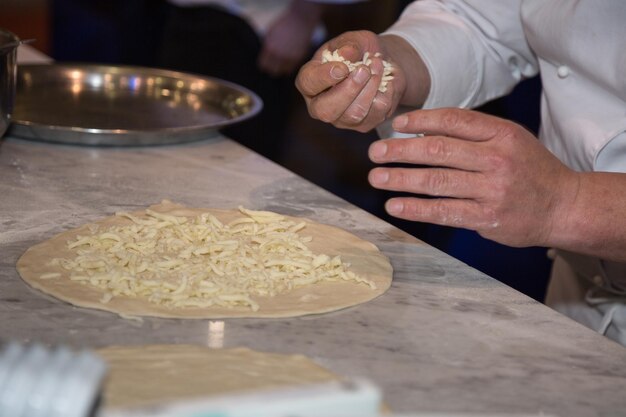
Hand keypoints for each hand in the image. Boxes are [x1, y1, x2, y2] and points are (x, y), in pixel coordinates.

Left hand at [258, 1, 321, 76]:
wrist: (300, 21)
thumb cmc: (283, 25)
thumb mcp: (270, 33)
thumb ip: (266, 46)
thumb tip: (264, 57)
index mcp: (269, 48)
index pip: (263, 65)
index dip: (263, 64)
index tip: (265, 63)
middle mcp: (279, 55)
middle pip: (272, 71)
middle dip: (271, 68)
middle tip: (273, 64)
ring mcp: (290, 58)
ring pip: (283, 72)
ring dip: (281, 68)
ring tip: (281, 62)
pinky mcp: (299, 59)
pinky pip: (292, 69)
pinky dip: (289, 66)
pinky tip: (288, 60)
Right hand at [295, 31, 408, 132]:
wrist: (384, 65)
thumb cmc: (362, 51)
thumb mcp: (356, 40)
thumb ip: (350, 45)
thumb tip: (346, 54)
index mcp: (311, 81)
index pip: (307, 83)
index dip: (323, 77)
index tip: (342, 67)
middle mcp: (321, 105)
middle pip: (325, 111)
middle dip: (348, 90)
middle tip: (363, 69)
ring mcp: (342, 119)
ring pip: (353, 114)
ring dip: (369, 88)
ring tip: (377, 66)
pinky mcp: (364, 125)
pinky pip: (375, 114)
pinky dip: (384, 93)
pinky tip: (384, 80)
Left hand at [367, 108, 580, 247]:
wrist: (564, 205)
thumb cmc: (530, 169)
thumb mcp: (510, 139)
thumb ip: (473, 133)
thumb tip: (422, 130)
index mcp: (501, 133)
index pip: (454, 121)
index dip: (420, 120)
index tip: (396, 125)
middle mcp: (496, 159)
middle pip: (438, 150)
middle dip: (401, 150)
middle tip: (375, 152)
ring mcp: (492, 190)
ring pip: (436, 181)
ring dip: (401, 179)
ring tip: (377, 177)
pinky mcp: (487, 217)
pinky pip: (443, 212)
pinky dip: (416, 209)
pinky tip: (395, 206)